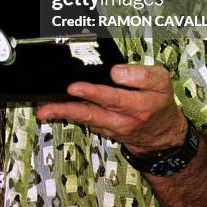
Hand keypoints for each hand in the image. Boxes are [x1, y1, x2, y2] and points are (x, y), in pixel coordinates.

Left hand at [36, 64, 187, 153]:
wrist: (162, 135)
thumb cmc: (160, 102)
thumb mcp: (161, 82)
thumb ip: (141, 74)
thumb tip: (116, 72)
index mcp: (138, 106)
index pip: (112, 98)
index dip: (92, 92)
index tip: (74, 86)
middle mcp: (122, 120)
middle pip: (91, 114)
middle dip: (68, 109)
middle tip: (48, 106)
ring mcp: (111, 126)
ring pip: (84, 120)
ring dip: (63, 115)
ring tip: (44, 111)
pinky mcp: (103, 128)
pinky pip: (85, 121)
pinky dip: (69, 115)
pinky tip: (55, 109)